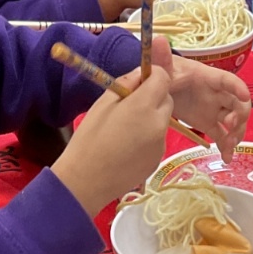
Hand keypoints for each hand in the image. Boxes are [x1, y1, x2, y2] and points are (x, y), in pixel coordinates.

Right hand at [52, 47, 171, 216]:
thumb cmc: (89, 138)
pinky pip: (158, 139)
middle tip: (129, 105)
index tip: (138, 82)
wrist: (86, 180)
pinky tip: (128, 146)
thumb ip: (125, 83)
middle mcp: (158, 123)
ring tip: (126, 128)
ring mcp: (161, 144)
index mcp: (144, 106)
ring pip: (163, 120)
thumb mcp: (103, 103)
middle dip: (153, 96)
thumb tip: (140, 72)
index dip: (152, 76)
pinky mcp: (158, 159)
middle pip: (166, 99)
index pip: (163, 78)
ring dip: (151, 117)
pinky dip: (148, 136)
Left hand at [166, 49, 250, 160]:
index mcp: (207, 77)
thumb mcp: (161, 67)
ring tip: (229, 146)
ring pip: (234, 121)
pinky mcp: (208, 122)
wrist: (157, 87)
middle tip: (231, 126)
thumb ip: (160, 57)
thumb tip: (159, 39)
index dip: (237, 86)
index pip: (226, 80)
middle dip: (240, 114)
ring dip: (236, 132)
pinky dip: (226, 146)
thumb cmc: (164, 72)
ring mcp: (214, 109)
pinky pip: (222, 135)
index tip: (244, 96)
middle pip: (237, 102)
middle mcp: (216, 93)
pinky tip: (226, 158)